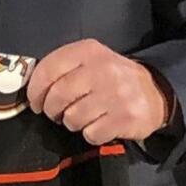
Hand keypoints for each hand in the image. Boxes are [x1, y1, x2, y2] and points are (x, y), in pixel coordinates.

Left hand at [26, 39, 169, 145]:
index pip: (48, 69)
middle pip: (58, 96)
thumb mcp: (88, 61)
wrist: (154, 92)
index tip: (34, 102)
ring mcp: (116, 94)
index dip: (35, 90)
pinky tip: (98, 125)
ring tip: (81, 116)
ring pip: (72, 118)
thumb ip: (61, 68)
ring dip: (71, 122)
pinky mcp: (126, 118)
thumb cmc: (110, 77)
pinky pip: (91, 134)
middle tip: (55, 113)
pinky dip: (90, 134)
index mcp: (88, 51)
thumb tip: (31, 88)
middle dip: (51, 109)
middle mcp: (102, 70)